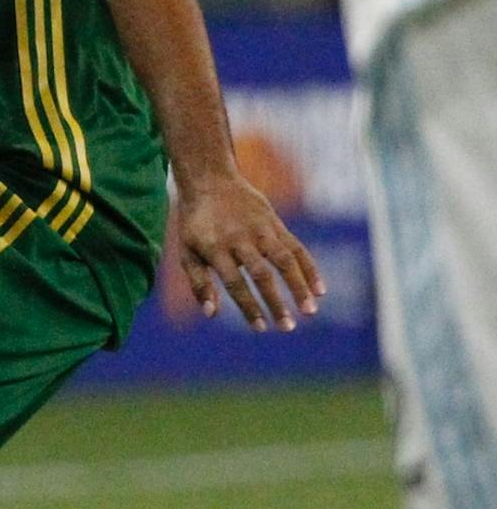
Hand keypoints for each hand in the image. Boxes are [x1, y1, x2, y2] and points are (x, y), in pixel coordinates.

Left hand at [175, 173, 322, 330]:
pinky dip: (310, 268)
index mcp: (215, 247)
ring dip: (299, 286)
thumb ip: (199, 283)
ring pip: (285, 260)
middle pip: (262, 273)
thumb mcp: (187, 251)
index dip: (249, 306)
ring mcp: (260, 229)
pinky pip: (296, 247)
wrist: (210, 180)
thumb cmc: (196, 224)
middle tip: (287, 328)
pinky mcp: (275, 223)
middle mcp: (240, 238)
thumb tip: (212, 314)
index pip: (235, 282)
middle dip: (276, 302)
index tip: (261, 328)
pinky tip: (320, 290)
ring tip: (311, 311)